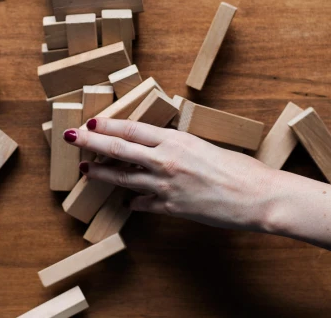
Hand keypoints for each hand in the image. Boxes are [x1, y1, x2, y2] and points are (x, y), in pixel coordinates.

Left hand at [64, 118, 280, 230]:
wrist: (259, 197)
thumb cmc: (241, 169)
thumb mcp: (206, 145)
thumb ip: (180, 144)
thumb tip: (163, 142)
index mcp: (176, 140)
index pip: (132, 129)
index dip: (108, 125)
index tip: (91, 122)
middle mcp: (165, 161)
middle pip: (118, 150)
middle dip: (91, 143)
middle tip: (72, 138)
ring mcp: (165, 186)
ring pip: (123, 178)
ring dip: (101, 174)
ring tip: (86, 171)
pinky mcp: (171, 208)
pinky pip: (142, 204)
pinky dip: (132, 202)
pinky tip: (126, 202)